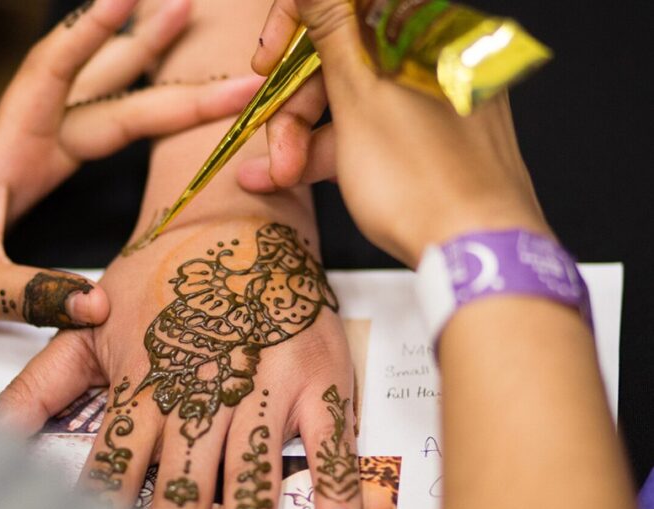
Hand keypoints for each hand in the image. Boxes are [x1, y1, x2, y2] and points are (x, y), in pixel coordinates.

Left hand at [0, 0, 262, 325]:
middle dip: (145, 49)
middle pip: (93, 85)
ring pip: (97, 102)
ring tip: (176, 32)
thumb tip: (98, 303)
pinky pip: (92, 135)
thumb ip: (27, 292)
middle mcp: (23, 144)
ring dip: (139, 69)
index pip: (52, 75)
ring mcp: (32, 160)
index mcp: (5, 150)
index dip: (90, 35)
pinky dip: (125, 113)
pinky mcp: (36, 180)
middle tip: (188, 9)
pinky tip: (144, 106)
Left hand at [0, 217, 367, 508]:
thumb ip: (36, 387)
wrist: (230, 215)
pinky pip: (332, 436)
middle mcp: (202, 392)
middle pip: (185, 483)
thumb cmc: (158, 274)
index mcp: (144, 387)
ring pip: (253, 471)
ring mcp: (263, 384)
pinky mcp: (315, 372)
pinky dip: (340, 486)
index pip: (116, 469)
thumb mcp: (86, 329)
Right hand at [237, 0, 551, 266]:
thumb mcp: (359, 95)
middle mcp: (430, 54)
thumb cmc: (419, 179)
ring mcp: (434, 96)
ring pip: (351, 99)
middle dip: (294, 103)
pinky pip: (372, 128)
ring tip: (278, 176)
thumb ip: (331, 23)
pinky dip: (333, 150)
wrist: (476, 252)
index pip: (341, 5)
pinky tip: (296, 176)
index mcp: (418, 30)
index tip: (264, 65)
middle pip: (341, 57)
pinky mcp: (433, 136)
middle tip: (273, 147)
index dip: (291, 26)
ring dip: (304, 135)